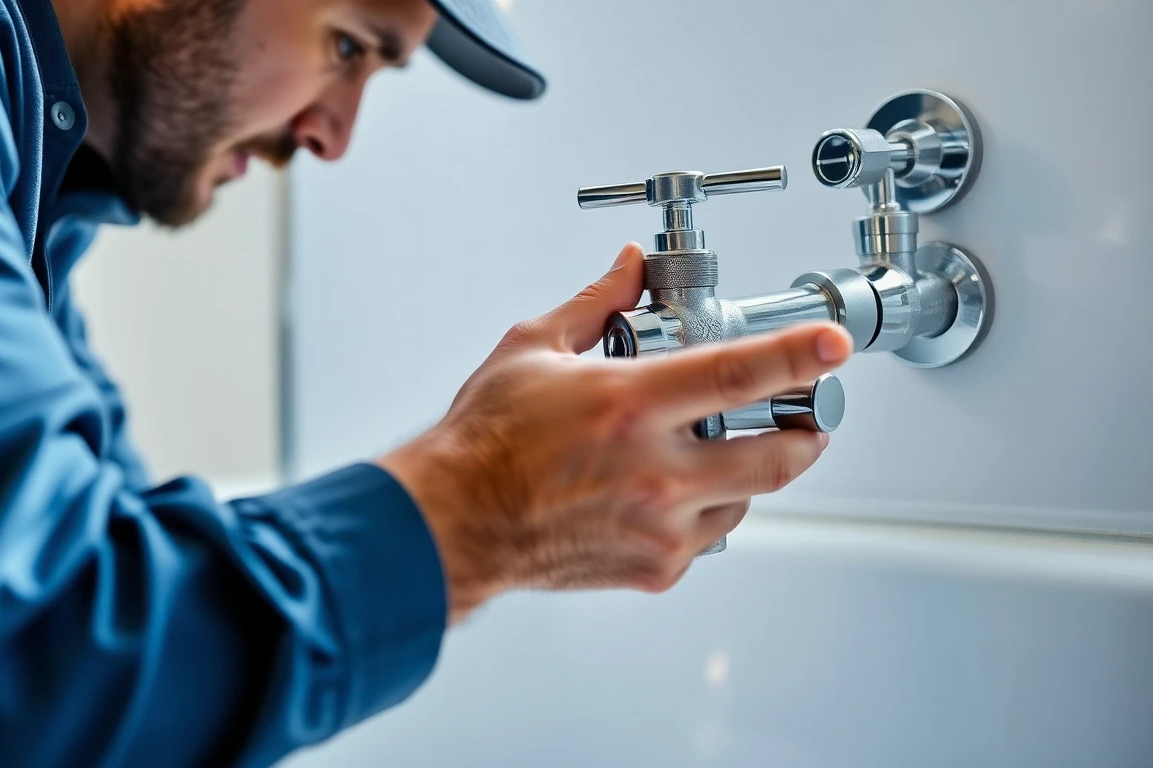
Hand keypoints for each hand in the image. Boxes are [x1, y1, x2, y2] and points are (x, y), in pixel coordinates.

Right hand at [378, 243, 852, 623]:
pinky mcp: (655, 566)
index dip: (798, 354)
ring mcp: (659, 526)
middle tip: (802, 415)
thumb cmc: (486, 442)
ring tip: (707, 451)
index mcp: (628, 405)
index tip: (833, 345)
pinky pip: (710, 535)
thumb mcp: (534, 348)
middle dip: (804, 432)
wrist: (456, 522)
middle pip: (777, 455)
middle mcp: (653, 471)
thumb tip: (631, 267)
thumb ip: (597, 303)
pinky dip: (703, 510)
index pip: (740, 372)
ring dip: (745, 471)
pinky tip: (664, 491)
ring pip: (748, 498)